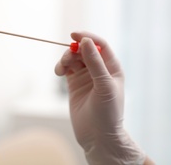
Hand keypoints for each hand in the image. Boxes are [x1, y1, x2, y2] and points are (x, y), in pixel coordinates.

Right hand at [55, 31, 145, 164]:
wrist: (98, 137)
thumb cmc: (108, 113)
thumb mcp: (104, 86)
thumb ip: (95, 63)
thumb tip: (86, 42)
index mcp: (112, 68)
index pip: (100, 45)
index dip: (88, 38)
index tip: (74, 35)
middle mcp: (99, 69)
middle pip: (84, 50)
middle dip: (73, 50)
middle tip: (67, 58)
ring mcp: (86, 76)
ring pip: (73, 58)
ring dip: (65, 58)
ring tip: (61, 68)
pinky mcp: (75, 84)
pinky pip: (66, 68)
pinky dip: (61, 66)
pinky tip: (59, 72)